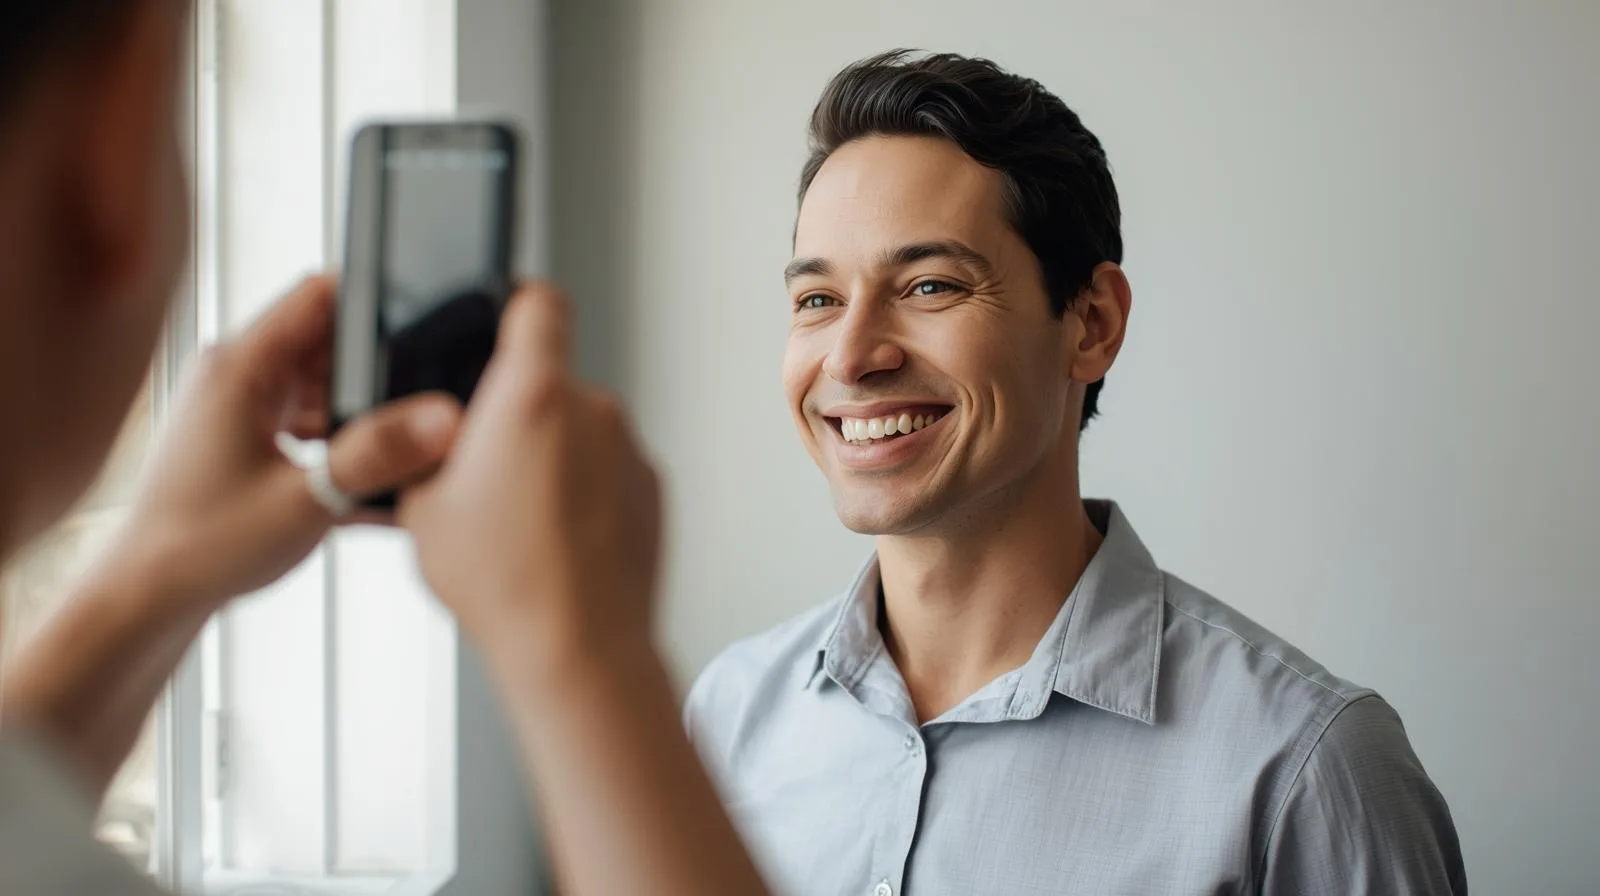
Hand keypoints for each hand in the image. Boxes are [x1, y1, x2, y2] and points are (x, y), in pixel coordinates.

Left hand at [114, 275, 463, 609]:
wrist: (148, 597)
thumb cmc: (202, 547)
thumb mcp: (306, 500)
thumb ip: (378, 455)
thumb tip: (442, 420)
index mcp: (240, 367)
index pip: (318, 293)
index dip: (374, 294)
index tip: (427, 311)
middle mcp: (236, 375)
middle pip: (329, 341)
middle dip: (379, 366)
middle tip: (425, 397)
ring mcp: (239, 407)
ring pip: (323, 383)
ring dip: (362, 410)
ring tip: (399, 447)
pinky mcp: (245, 437)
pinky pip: (308, 421)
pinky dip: (342, 441)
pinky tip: (375, 483)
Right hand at [399, 283, 662, 667]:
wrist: (579, 649)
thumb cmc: (508, 585)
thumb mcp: (423, 510)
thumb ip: (425, 452)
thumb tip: (428, 440)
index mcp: (533, 395)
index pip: (538, 302)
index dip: (516, 302)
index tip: (501, 315)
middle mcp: (595, 410)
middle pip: (550, 382)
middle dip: (518, 416)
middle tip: (486, 474)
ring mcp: (631, 451)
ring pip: (580, 433)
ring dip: (554, 459)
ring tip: (522, 524)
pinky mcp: (654, 490)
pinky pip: (610, 473)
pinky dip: (587, 494)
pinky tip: (558, 542)